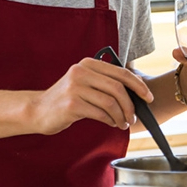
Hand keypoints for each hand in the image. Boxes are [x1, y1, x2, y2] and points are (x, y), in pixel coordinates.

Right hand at [31, 57, 152, 133]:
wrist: (38, 110)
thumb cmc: (66, 99)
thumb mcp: (85, 83)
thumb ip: (105, 83)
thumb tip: (136, 92)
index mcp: (88, 64)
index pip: (121, 72)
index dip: (138, 85)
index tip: (148, 97)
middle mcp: (81, 72)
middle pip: (118, 88)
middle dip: (131, 105)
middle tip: (134, 117)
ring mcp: (75, 87)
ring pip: (110, 102)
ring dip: (121, 115)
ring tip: (123, 123)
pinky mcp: (72, 104)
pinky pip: (100, 113)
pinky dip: (110, 120)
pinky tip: (111, 123)